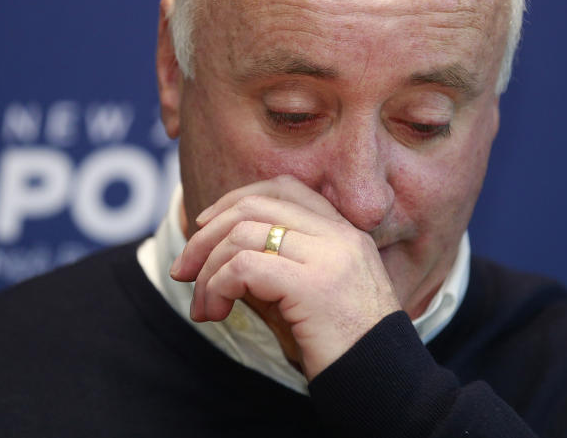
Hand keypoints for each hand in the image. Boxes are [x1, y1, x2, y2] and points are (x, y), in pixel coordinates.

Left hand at [168, 175, 401, 379]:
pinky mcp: (313, 285)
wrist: (383, 380)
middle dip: (206, 235)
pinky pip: (244, 267)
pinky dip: (217, 286)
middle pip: (255, 204)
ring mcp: (329, 256)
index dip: (235, 200)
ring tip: (203, 306)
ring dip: (207, 271)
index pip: (285, 187)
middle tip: (183, 271)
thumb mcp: (310, 294)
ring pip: (243, 234)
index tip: (205, 229)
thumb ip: (276, 265)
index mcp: (345, 232)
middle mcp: (340, 235)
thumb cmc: (343, 345)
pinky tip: (217, 311)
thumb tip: (216, 253)